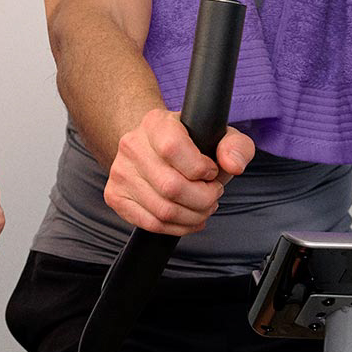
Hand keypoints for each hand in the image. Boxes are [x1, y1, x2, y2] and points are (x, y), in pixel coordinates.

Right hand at [102, 108, 255, 236]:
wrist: (156, 149)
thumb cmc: (192, 145)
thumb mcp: (220, 137)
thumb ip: (236, 146)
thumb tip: (232, 165)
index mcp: (155, 123)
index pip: (172, 149)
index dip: (199, 168)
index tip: (211, 171)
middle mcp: (131, 145)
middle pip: (171, 187)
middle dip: (203, 199)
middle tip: (212, 194)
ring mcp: (120, 172)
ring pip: (163, 211)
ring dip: (193, 216)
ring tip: (203, 207)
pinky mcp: (115, 196)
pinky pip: (150, 224)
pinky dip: (176, 228)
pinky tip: (188, 218)